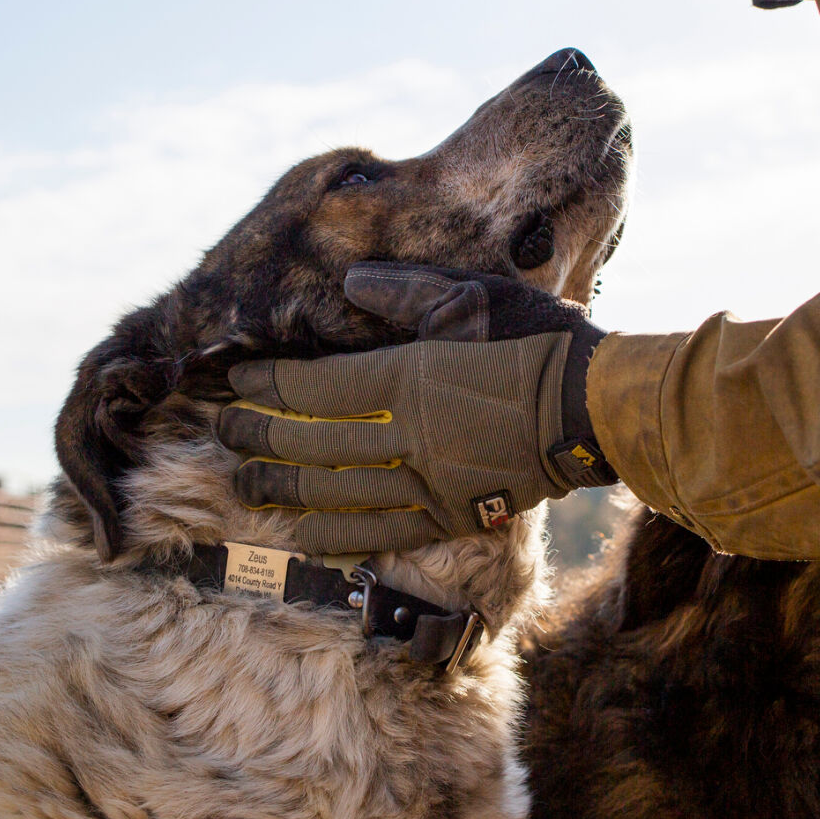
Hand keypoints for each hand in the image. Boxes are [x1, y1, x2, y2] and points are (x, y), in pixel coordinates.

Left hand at [215, 262, 614, 552]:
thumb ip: (405, 291)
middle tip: (222, 433)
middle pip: (315, 444)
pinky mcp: (452, 514)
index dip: (270, 388)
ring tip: (246, 483)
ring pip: (338, 494)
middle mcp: (412, 437)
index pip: (318, 388)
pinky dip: (337, 536)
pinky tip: (302, 534)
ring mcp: (431, 482)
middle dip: (261, 438)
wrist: (597, 405)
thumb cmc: (536, 340)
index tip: (236, 384)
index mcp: (411, 377)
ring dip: (285, 490)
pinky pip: (383, 533)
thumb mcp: (472, 296)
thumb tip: (349, 282)